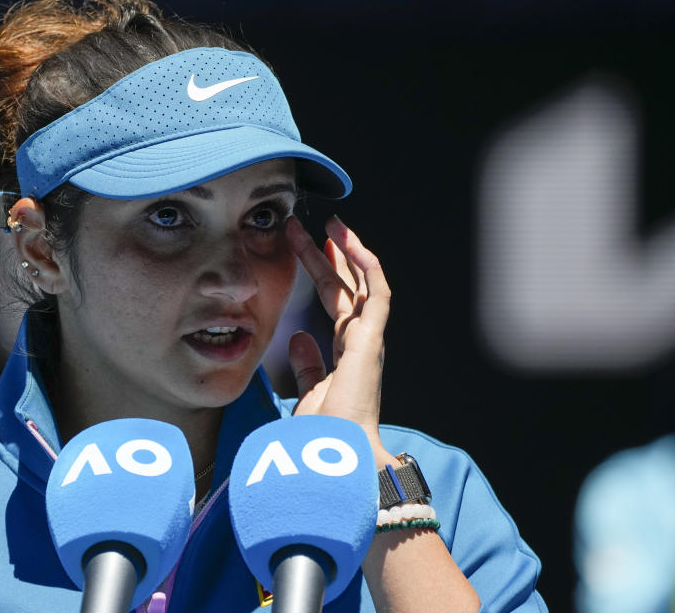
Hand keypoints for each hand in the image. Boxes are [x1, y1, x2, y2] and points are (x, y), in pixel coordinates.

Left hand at [284, 215, 394, 464]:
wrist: (337, 452)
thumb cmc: (326, 433)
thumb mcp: (310, 392)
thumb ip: (309, 365)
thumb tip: (298, 337)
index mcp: (348, 352)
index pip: (336, 302)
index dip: (322, 272)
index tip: (306, 247)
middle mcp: (361, 341)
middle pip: (345, 287)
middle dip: (327, 255)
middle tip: (309, 226)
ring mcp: (370, 338)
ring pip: (361, 283)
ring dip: (347, 251)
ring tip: (332, 223)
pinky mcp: (372, 337)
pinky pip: (377, 292)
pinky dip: (367, 265)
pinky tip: (352, 242)